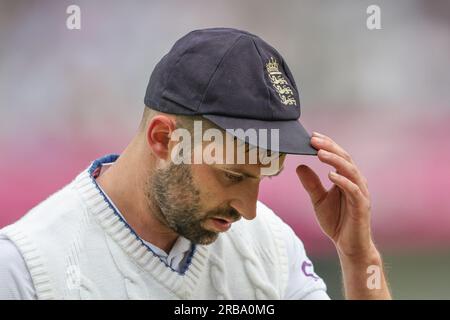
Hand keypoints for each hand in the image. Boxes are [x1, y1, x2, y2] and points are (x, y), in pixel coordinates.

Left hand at [296, 132, 374, 258]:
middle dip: (329, 147)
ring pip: (351, 171)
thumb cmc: (336, 221)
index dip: (327, 145)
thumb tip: (299, 166)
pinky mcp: (362, 206)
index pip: (338, 156)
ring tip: (320, 153)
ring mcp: (361, 193)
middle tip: (313, 139)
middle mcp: (356, 182)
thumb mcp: (318, 200)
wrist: (348, 245)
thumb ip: (311, 183)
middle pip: (344, 159)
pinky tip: (330, 175)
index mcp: (346, 178)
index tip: (312, 136)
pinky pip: (354, 190)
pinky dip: (343, 181)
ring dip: (335, 161)